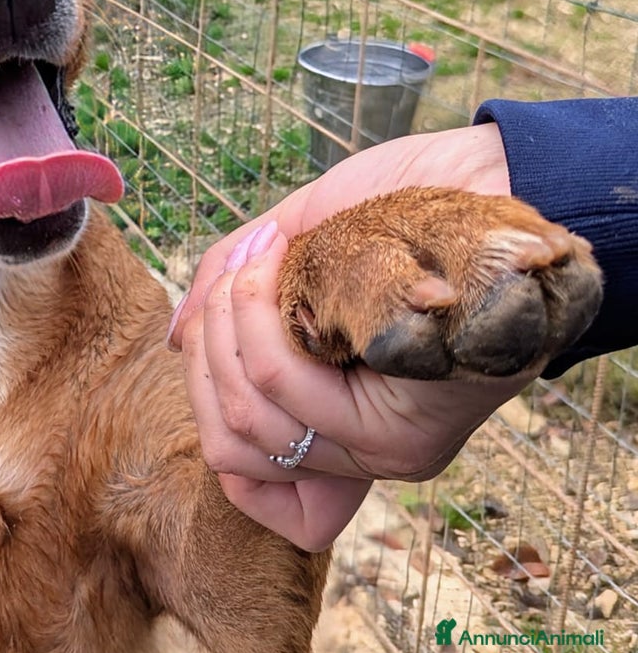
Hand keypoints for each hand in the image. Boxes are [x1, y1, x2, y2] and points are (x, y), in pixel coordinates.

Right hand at [167, 124, 528, 551]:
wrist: (479, 176)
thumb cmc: (387, 210)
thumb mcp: (291, 250)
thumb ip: (232, 297)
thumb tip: (173, 340)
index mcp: (336, 421)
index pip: (241, 477)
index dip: (206, 405)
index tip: (217, 334)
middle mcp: (360, 450)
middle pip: (228, 441)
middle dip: (207, 344)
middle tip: (234, 274)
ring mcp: (383, 446)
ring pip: (250, 416)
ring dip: (229, 321)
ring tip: (259, 259)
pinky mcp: (405, 428)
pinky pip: (282, 387)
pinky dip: (254, 315)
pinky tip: (275, 262)